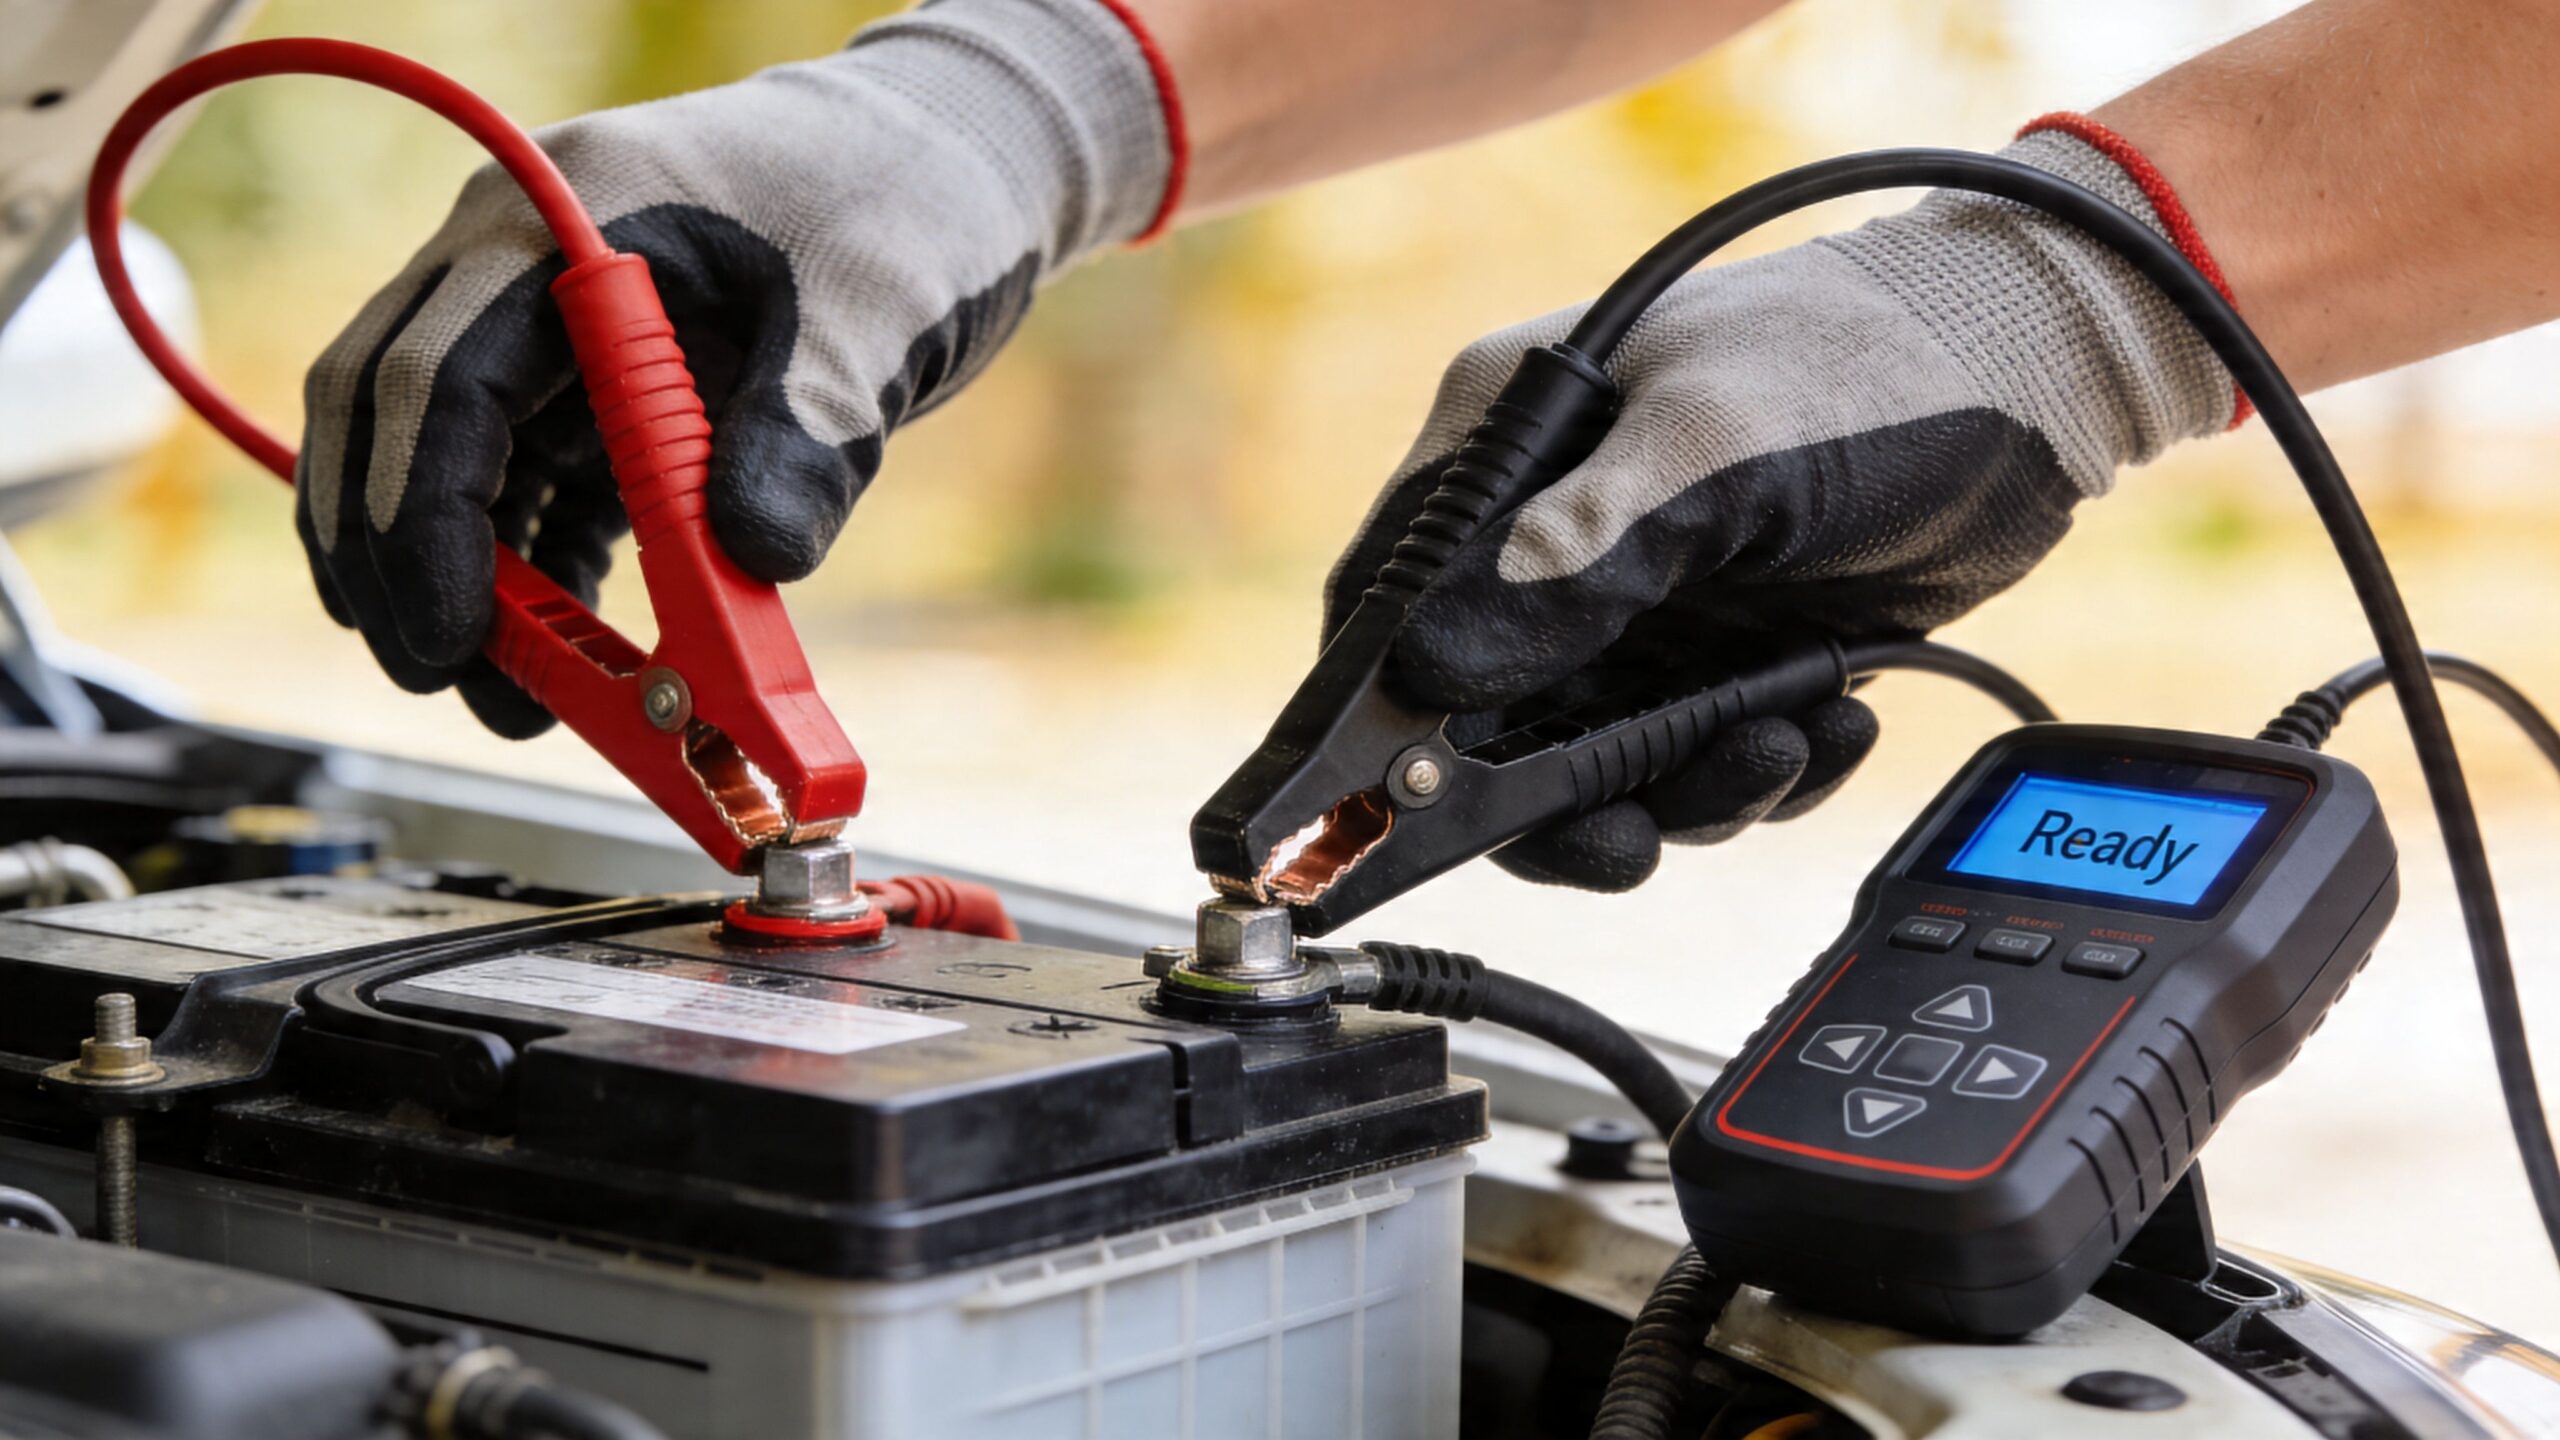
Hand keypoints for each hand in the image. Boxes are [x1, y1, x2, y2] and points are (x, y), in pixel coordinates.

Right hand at [296, 0, 1169, 734]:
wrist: (946, 164)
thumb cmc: (900, 199)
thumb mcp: (876, 310)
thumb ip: (809, 432)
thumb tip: (755, 563)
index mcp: (570, 222)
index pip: (442, 373)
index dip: (423, 514)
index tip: (449, 631)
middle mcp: (525, 272)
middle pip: (395, 420)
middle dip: (396, 558)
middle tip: (442, 676)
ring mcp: (553, 341)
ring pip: (448, 473)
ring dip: (465, 588)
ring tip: (515, 701)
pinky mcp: (596, 402)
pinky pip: (529, 502)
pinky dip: (534, 584)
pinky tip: (568, 662)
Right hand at [1324, 130, 2237, 891]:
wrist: (2032, 378)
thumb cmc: (1865, 359)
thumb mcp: (1715, 445)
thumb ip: (1581, 556)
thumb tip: (1438, 670)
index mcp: (1505, 450)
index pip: (1388, 609)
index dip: (1377, 727)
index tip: (1393, 820)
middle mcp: (1552, 536)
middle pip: (1487, 721)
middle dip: (1560, 798)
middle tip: (1628, 842)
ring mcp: (1638, 603)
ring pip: (1598, 765)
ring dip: (1683, 787)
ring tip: (1779, 747)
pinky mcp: (1718, 654)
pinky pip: (1695, 760)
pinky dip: (1756, 772)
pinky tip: (1828, 726)